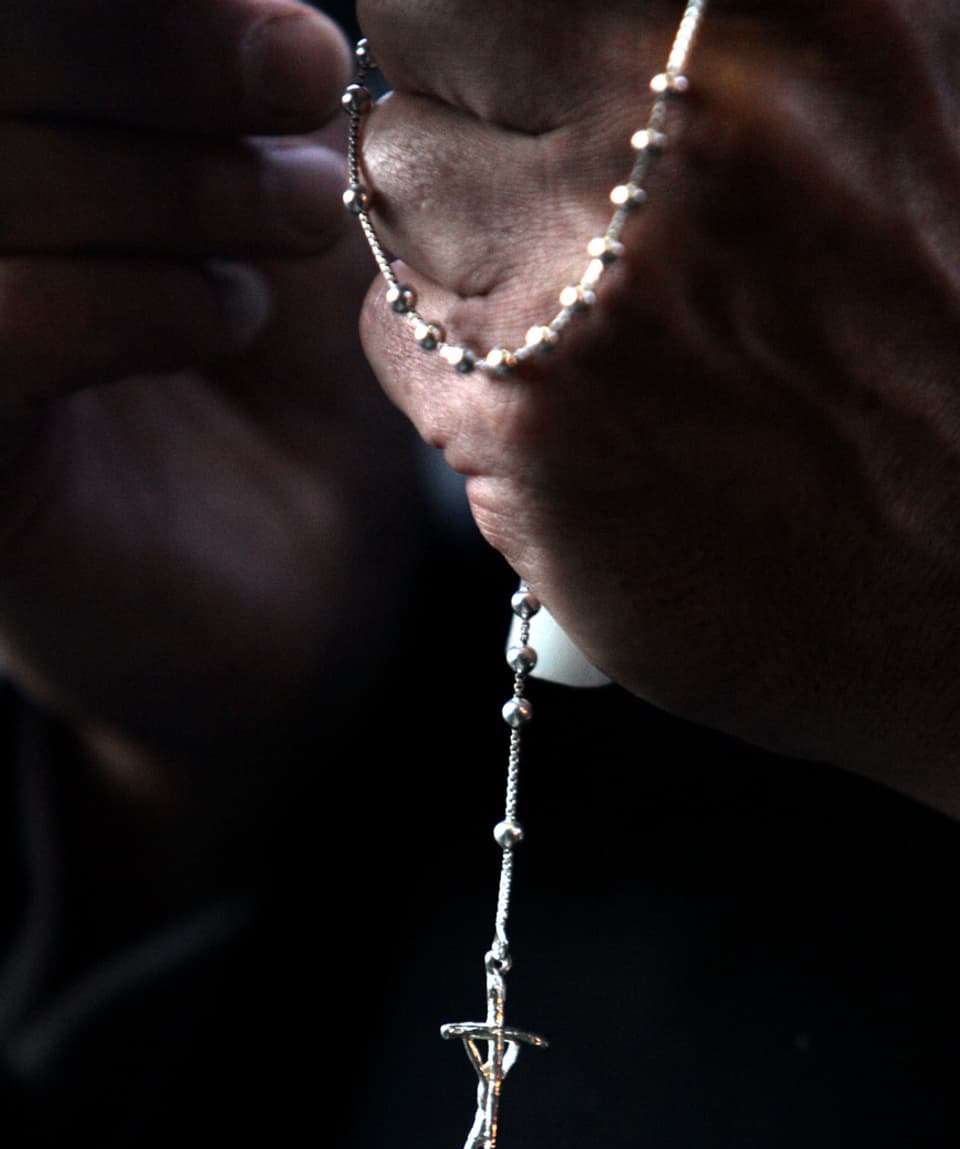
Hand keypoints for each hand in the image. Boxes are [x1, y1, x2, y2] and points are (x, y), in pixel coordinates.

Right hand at [0, 1, 418, 797]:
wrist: (305, 568)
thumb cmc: (292, 355)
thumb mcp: (273, 183)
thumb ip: (229, 70)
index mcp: (22, 129)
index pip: (29, 19)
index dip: (139, 11)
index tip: (289, 34)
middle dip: (154, 50)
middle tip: (304, 80)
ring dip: (176, 181)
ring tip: (302, 210)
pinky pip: (3, 326)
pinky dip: (134, 300)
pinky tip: (223, 317)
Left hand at [358, 0, 959, 814]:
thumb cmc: (931, 338)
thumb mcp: (893, 97)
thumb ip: (734, 27)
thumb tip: (589, 16)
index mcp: (776, 10)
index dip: (488, 24)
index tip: (521, 72)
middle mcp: (680, 122)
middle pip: (419, 49)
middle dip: (472, 116)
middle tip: (567, 202)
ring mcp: (591, 278)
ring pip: (391, 195)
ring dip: (458, 239)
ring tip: (581, 311)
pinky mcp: (527, 425)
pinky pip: (392, 334)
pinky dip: (452, 357)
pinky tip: (561, 397)